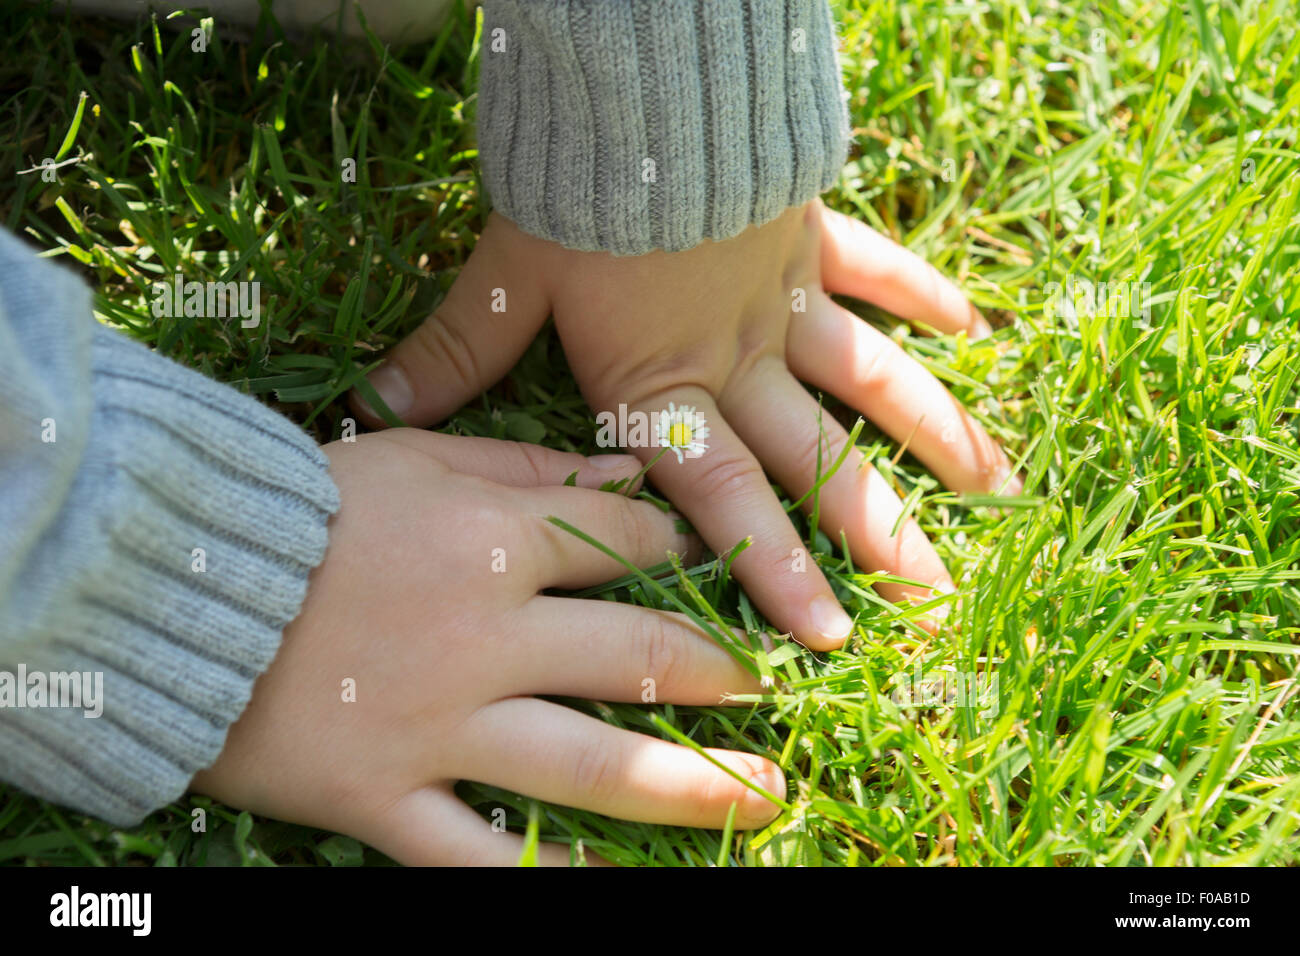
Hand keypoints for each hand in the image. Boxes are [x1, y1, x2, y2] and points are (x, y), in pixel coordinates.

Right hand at [192, 431, 781, 865]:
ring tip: (764, 796)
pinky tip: (612, 880)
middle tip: (774, 692)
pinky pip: (477, 853)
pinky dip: (544, 871)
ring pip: (587, 764)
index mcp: (494, 547)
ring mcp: (438, 730)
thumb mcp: (415, 460)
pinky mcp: (382, 799)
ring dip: (687, 785)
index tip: (719, 570)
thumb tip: (625, 470)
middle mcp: (486, 642)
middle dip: (718, 676)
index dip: (682, 554)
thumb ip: (526, 467)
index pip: (623, 549)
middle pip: (635, 662)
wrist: (174, 585)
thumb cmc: (300, 510)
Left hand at [353, 202, 1019, 648]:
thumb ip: (454, 353)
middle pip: (816, 462)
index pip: (721, 500)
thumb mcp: (505, 278)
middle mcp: (738, 357)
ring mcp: (784, 297)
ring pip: (869, 380)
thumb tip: (372, 412)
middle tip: (934, 602)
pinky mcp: (809, 232)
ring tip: (997, 490)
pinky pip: (875, 268)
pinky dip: (924, 294)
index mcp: (663, 382)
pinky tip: (978, 328)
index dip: (771, 572)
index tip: (825, 639)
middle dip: (876, 537)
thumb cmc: (568, 188)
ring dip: (934, 435)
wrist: (638, 86)